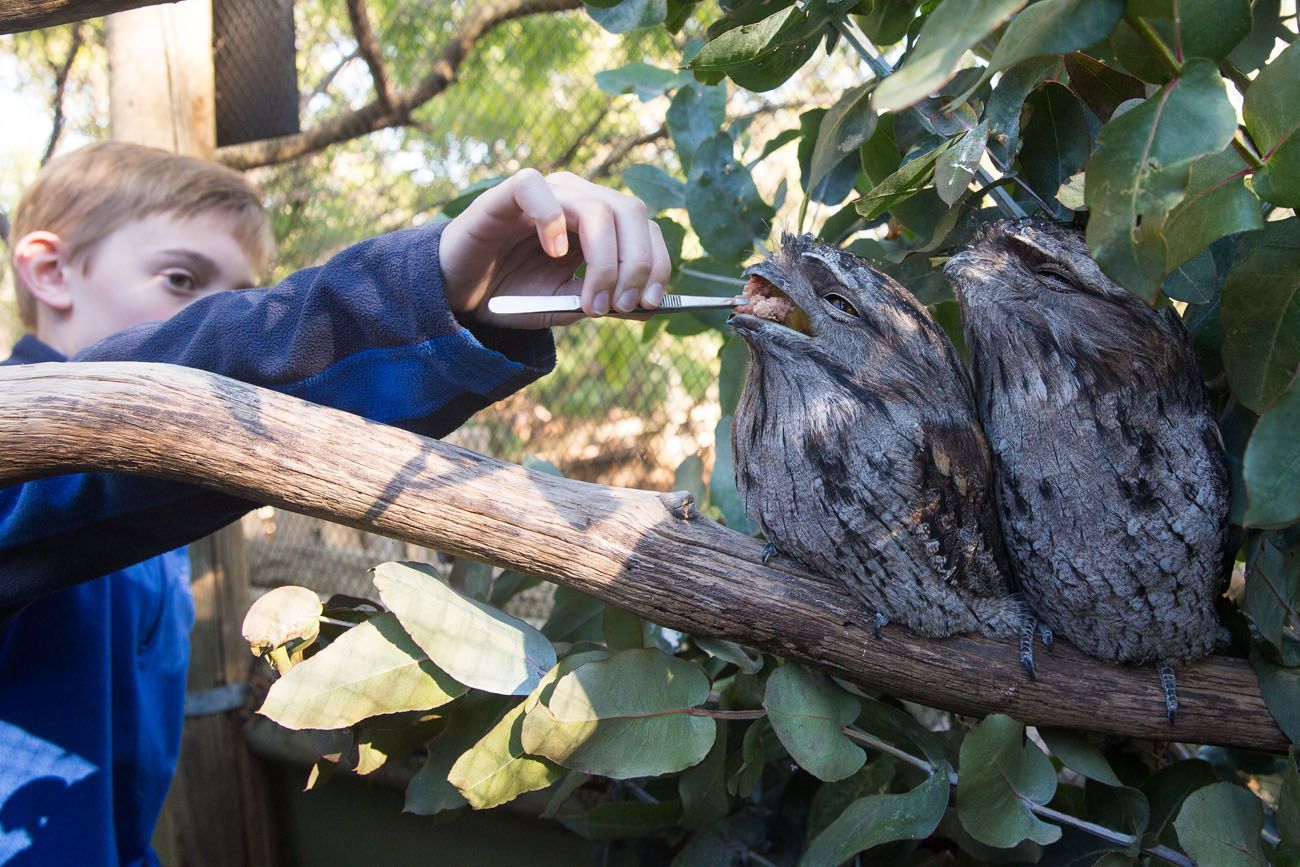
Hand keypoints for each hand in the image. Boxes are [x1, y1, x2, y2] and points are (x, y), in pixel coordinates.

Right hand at [439, 169, 671, 327]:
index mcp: (600, 223)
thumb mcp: (565, 305)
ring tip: (590, 301)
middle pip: (631, 212)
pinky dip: (551, 220)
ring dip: (604, 260)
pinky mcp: (506, 194)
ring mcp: (545, 194)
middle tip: (620, 305)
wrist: (460, 292)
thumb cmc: (513, 294)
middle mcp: (578, 200)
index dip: (657, 263)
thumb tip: (648, 306)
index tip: (651, 303)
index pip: (646, 228)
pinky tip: (553, 254)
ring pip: (596, 208)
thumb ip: (603, 303)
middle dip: (637, 263)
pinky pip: (535, 188)